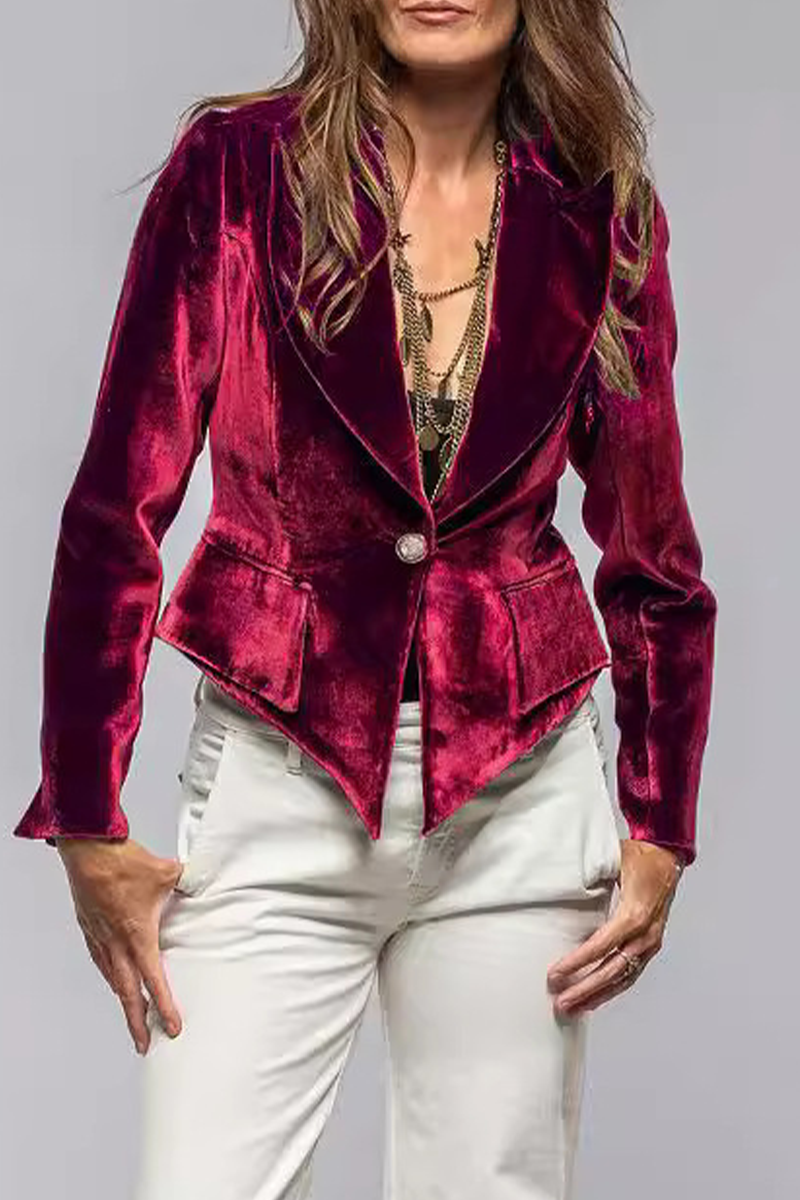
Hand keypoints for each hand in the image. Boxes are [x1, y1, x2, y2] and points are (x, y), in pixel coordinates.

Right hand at [54, 836, 184, 1054]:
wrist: (89, 849)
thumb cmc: (125, 862)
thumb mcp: (168, 873)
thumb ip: (190, 882)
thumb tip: (205, 882)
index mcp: (138, 935)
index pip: (153, 980)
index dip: (164, 1007)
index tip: (172, 1028)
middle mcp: (116, 943)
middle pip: (127, 993)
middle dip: (137, 1022)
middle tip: (144, 1045)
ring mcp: (100, 937)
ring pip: (112, 979)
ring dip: (123, 1000)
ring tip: (133, 1017)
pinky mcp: (89, 928)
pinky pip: (100, 961)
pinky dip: (110, 976)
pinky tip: (114, 979)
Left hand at [546, 839, 684, 1015]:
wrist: (667, 859)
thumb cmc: (639, 858)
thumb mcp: (613, 860)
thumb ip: (590, 875)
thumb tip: (559, 884)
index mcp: (635, 913)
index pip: (603, 945)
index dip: (579, 961)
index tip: (556, 972)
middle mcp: (646, 934)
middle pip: (613, 970)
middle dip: (585, 989)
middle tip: (560, 1002)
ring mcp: (650, 942)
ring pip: (623, 978)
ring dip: (597, 996)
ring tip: (573, 1008)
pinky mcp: (650, 946)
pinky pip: (630, 973)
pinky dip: (612, 989)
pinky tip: (593, 999)